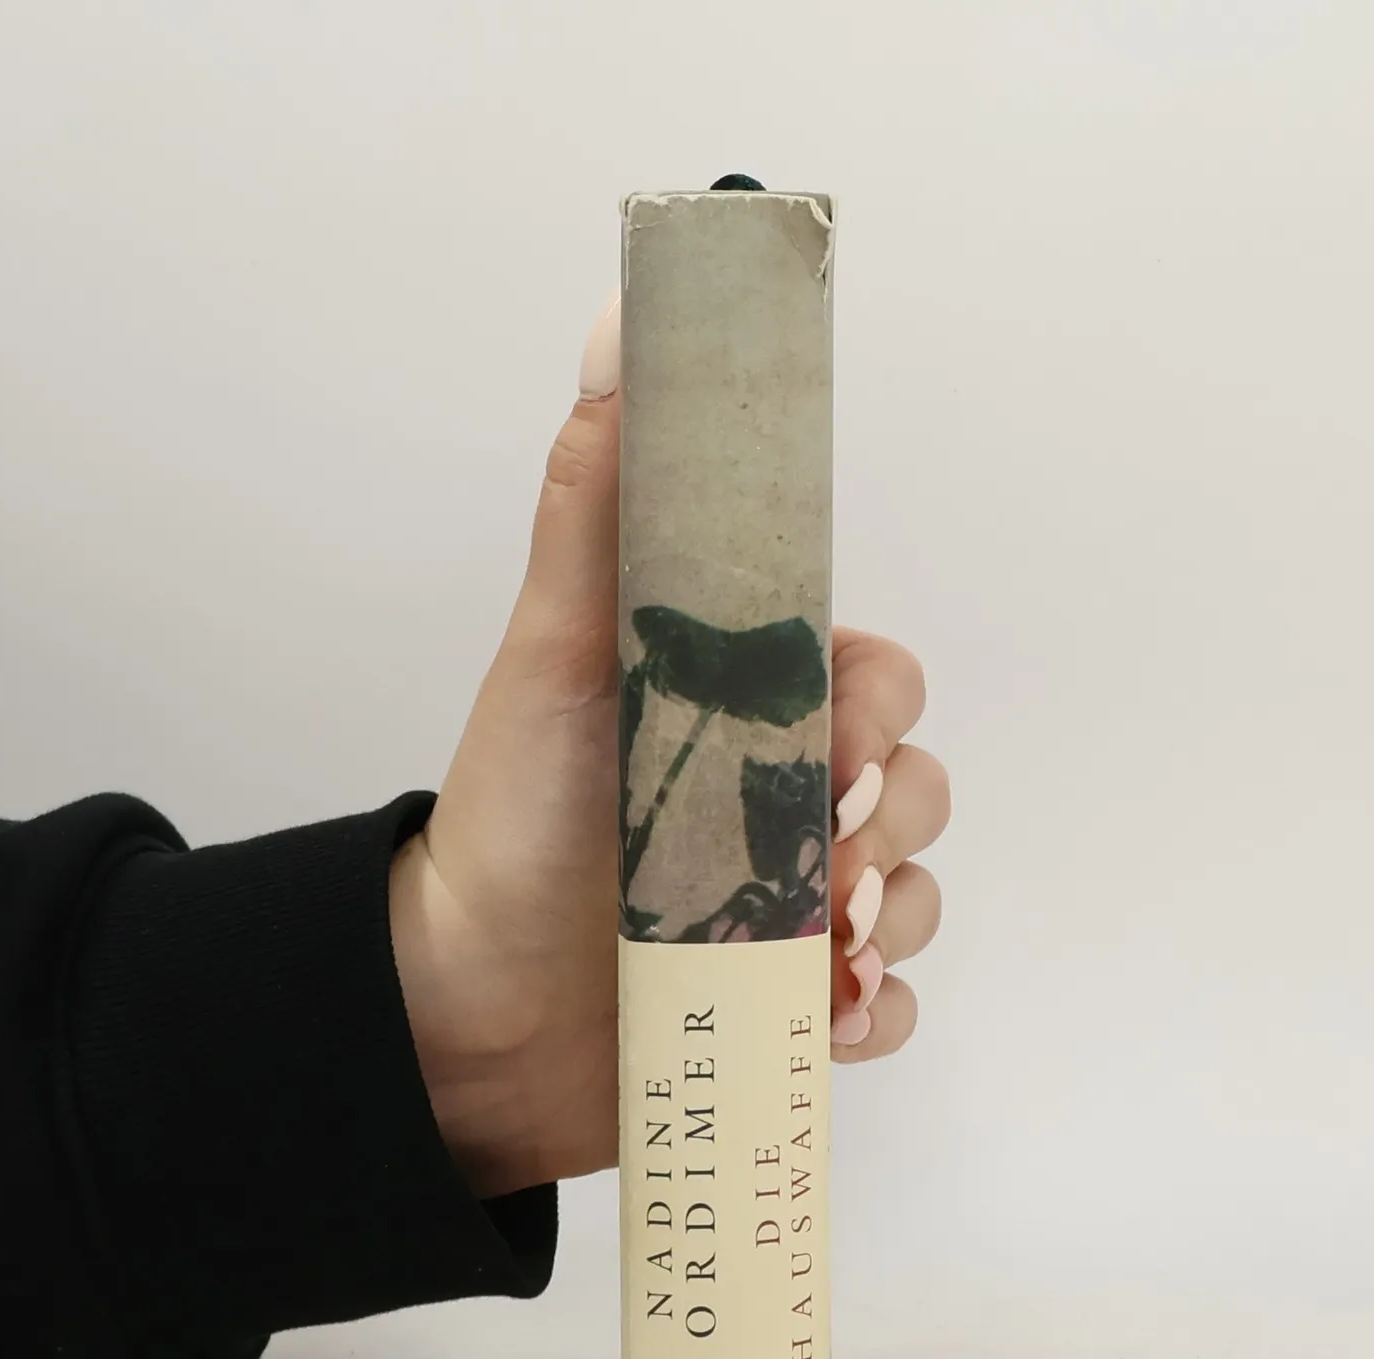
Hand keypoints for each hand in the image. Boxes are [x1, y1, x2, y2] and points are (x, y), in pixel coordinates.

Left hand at [389, 298, 949, 1197]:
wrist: (455, 1003)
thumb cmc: (507, 818)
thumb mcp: (555, 652)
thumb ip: (602, 501)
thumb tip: (624, 321)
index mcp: (744, 713)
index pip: (879, 682)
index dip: (886, 705)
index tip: (842, 739)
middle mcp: (779, 805)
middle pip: (918, 790)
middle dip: (897, 822)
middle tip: (827, 863)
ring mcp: (788, 910)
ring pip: (914, 898)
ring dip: (894, 921)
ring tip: (818, 953)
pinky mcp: (783, 1010)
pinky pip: (882, 1011)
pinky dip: (869, 1017)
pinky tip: (815, 1022)